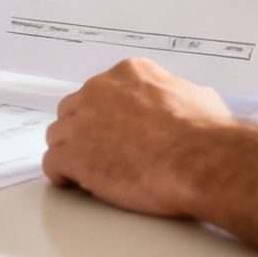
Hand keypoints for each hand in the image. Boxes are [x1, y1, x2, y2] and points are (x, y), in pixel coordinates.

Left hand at [43, 57, 233, 216]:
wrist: (199, 160)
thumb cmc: (205, 134)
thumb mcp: (197, 96)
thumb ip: (176, 95)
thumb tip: (182, 104)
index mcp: (128, 74)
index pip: (102, 91)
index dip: (106, 115)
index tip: (113, 130)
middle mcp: (99, 91)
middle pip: (74, 110)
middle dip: (84, 131)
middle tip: (99, 152)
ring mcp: (82, 122)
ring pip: (59, 135)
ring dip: (70, 152)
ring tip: (86, 171)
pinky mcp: (74, 155)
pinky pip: (52, 163)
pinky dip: (60, 174)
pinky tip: (71, 182)